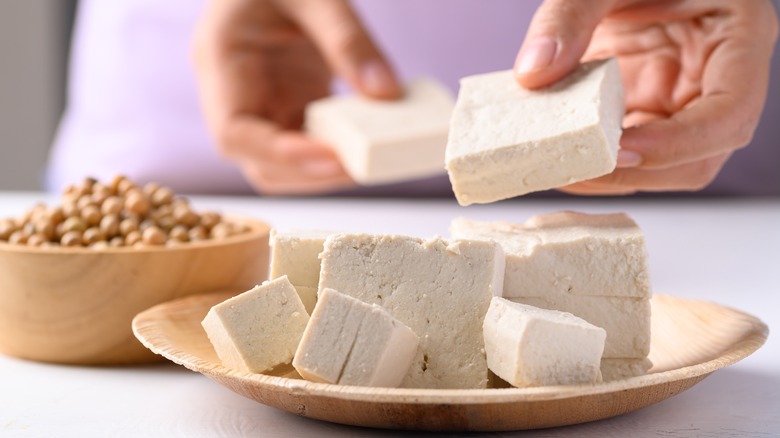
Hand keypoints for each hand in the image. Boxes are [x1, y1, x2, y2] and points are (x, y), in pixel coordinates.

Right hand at [194, 0, 400, 194]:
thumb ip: (349, 40)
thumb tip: (387, 94)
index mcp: (220, 61)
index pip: (233, 133)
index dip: (279, 156)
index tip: (331, 157)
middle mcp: (234, 95)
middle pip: (259, 163)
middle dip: (310, 173)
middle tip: (363, 165)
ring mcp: (262, 107)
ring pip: (285, 166)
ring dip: (326, 171)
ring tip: (372, 159)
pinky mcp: (289, 109)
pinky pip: (310, 146)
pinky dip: (340, 152)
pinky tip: (372, 143)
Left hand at [514, 0, 778, 194]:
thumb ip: (569, 16)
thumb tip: (533, 74)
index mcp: (736, 39)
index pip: (730, 113)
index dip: (680, 143)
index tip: (622, 149)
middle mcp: (715, 82)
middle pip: (697, 158)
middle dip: (635, 171)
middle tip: (571, 170)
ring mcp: (681, 102)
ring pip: (660, 167)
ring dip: (608, 175)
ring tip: (553, 166)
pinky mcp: (647, 112)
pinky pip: (626, 152)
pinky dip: (592, 160)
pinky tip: (553, 152)